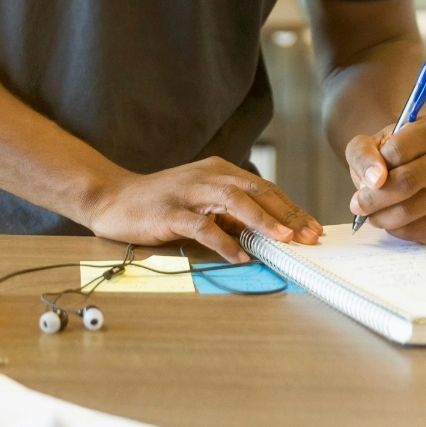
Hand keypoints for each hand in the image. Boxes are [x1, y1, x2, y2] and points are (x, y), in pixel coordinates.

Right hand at [85, 156, 322, 263]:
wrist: (113, 197)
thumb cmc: (160, 202)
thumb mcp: (201, 201)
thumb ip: (230, 212)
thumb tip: (267, 232)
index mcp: (218, 170)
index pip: (263, 188)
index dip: (290, 208)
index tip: (311, 228)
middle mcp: (206, 175)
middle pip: (255, 190)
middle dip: (286, 214)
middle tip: (308, 236)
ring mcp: (188, 192)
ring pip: (233, 201)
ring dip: (261, 220)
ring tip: (283, 240)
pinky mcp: (170, 211)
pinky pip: (202, 226)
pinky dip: (223, 241)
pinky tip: (239, 256)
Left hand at [346, 113, 425, 242]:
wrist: (407, 168)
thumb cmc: (387, 153)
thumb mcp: (367, 144)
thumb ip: (364, 154)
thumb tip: (375, 179)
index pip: (398, 150)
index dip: (375, 167)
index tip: (365, 177)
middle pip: (407, 182)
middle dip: (374, 198)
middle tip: (357, 205)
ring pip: (413, 209)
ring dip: (383, 217)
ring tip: (371, 213)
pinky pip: (424, 230)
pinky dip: (399, 230)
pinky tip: (391, 221)